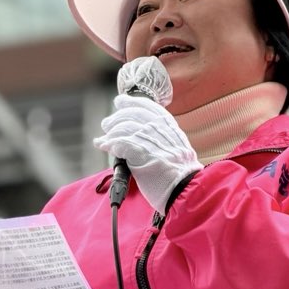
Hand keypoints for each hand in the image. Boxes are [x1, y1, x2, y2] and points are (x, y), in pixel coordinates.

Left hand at [92, 96, 198, 214]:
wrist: (185, 187)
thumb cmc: (180, 173)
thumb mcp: (176, 147)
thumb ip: (161, 138)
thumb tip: (143, 136)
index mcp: (168, 125)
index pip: (147, 106)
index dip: (131, 102)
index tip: (120, 101)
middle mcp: (159, 128)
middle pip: (132, 114)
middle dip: (116, 118)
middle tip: (107, 123)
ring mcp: (150, 139)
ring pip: (124, 127)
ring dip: (110, 133)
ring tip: (103, 139)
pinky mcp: (141, 153)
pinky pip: (120, 143)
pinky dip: (109, 144)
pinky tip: (103, 146)